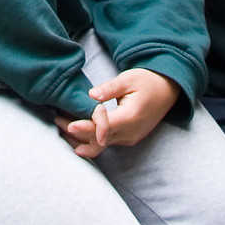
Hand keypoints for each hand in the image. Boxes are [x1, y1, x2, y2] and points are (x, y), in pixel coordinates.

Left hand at [55, 70, 179, 156]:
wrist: (167, 91)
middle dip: (77, 134)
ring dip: (82, 138)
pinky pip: (107, 142)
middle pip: (99, 140)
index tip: (69, 125)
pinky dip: (92, 139)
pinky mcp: (128, 138)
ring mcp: (129, 138)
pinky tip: (78, 131)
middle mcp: (130, 133)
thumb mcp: (128, 79)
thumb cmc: (147, 81)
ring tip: (62, 127)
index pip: (104, 128)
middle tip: (58, 123)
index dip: (85, 128)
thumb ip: (110, 88)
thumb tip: (91, 95)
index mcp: (130, 117)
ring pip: (102, 145)